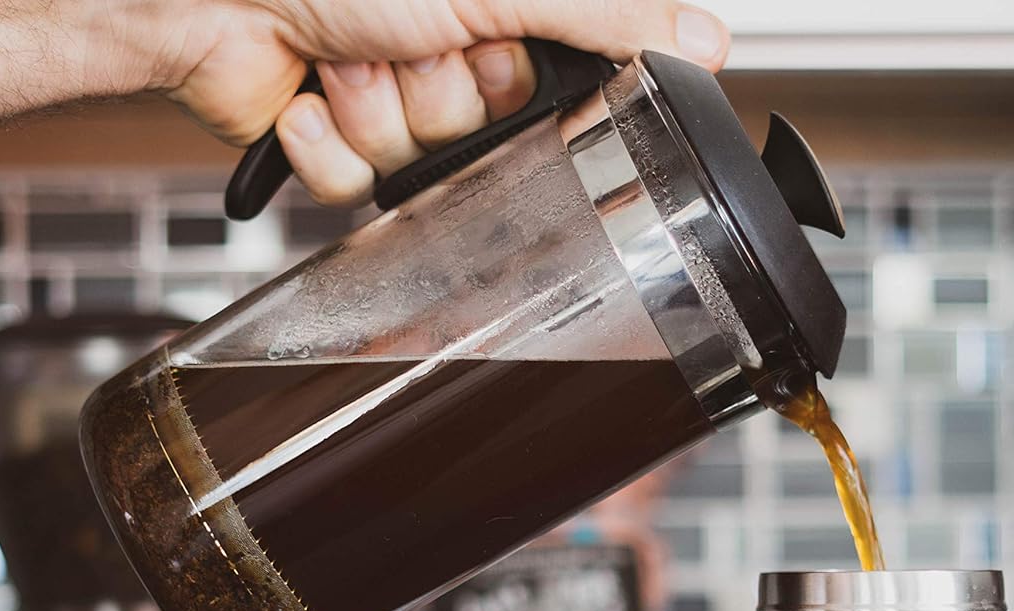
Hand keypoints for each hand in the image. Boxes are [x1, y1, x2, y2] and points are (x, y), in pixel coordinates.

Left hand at [156, 1, 731, 205]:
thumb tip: (705, 41)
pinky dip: (327, 148)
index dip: (528, 85)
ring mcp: (387, 93)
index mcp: (495, 6)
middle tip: (410, 44)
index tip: (501, 52)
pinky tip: (307, 96)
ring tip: (346, 58)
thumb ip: (603, 17)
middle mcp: (445, 44)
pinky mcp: (332, 140)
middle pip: (492, 131)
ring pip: (420, 164)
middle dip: (444, 95)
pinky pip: (358, 189)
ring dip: (379, 115)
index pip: (560, 82)